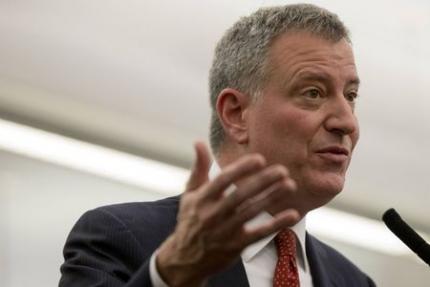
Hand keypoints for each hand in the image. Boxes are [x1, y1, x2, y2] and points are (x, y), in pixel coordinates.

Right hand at [156, 142, 299, 286]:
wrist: (184, 259)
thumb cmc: (190, 220)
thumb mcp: (189, 194)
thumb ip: (198, 168)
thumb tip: (199, 142)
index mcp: (202, 199)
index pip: (223, 180)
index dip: (241, 169)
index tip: (259, 159)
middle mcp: (213, 214)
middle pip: (241, 195)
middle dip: (263, 181)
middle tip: (282, 170)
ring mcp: (225, 231)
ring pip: (252, 211)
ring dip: (272, 198)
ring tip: (290, 184)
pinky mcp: (236, 245)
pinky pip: (260, 234)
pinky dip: (276, 224)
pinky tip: (292, 214)